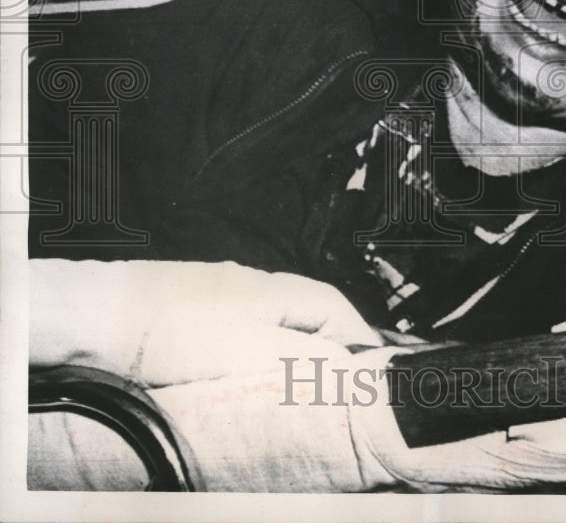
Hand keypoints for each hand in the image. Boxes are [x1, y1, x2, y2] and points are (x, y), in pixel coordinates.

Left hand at [30, 258, 382, 386]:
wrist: (98, 317)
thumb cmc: (175, 337)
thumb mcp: (251, 354)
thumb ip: (305, 358)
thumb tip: (345, 362)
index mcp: (276, 288)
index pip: (337, 308)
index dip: (359, 339)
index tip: (373, 369)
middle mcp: (256, 281)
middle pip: (310, 310)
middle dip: (330, 342)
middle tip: (341, 380)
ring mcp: (224, 287)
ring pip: (278, 317)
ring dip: (296, 344)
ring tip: (300, 379)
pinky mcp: (195, 299)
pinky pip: (247, 322)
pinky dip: (263, 343)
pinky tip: (250, 364)